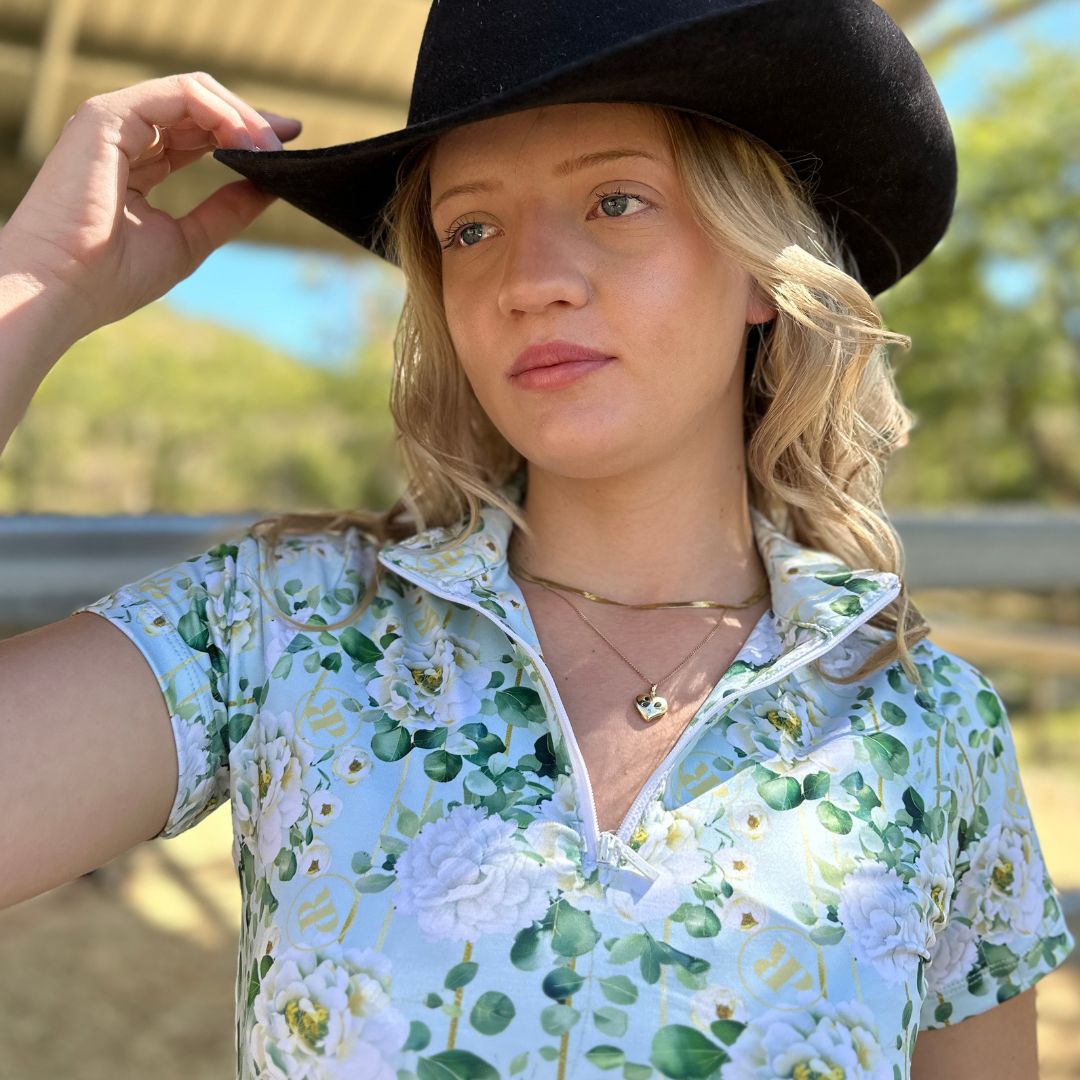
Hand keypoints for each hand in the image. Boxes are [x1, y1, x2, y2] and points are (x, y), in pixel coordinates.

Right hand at [0, 72, 301, 340]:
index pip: (197, 131)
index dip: (244, 134)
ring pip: (193, 93)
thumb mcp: (188, 240)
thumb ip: (227, 211)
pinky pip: (179, 95)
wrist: (63, 289)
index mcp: (136, 162)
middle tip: (288, 143)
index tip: (288, 146)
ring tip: (270, 149)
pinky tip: (244, 141)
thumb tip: (268, 187)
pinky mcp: (107, 117)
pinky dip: (220, 113)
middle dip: (250, 122)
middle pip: (200, 106)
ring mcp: (113, 121)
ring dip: (241, 117)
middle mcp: (123, 134)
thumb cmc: (111, 277)